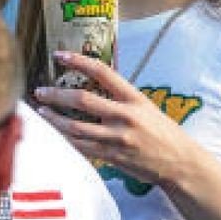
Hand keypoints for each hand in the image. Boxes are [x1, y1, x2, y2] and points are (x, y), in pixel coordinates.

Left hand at [33, 51, 192, 186]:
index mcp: (134, 98)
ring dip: (54, 119)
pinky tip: (54, 133)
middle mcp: (125, 116)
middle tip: (40, 91)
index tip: (59, 55)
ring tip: (41, 112)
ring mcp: (117, 138)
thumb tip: (93, 87)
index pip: (103, 72)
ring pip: (75, 127)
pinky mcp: (112, 157)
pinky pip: (81, 147)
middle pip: (82, 100)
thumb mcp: (146, 108)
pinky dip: (64, 139)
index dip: (79, 61)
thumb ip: (121, 98)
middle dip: (56, 95)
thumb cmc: (163, 133)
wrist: (180, 163)